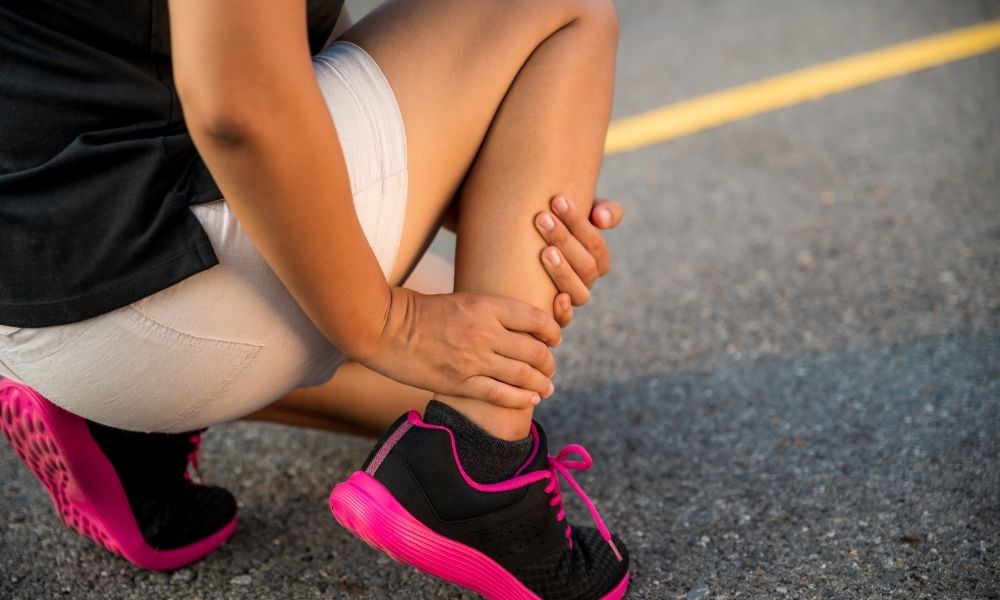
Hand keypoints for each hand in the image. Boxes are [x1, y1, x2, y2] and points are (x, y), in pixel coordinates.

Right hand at [359, 287, 562, 408]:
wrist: (385, 328)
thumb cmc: (420, 311)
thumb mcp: (461, 299)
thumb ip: (489, 312)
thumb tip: (515, 326)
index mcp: (486, 306)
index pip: (535, 318)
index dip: (552, 330)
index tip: (554, 338)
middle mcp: (486, 333)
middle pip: (534, 350)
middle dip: (548, 362)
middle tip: (550, 368)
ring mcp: (474, 360)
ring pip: (523, 375)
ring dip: (541, 383)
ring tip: (547, 388)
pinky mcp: (460, 382)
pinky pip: (500, 395)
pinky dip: (521, 399)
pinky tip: (530, 400)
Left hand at [535, 196, 624, 325]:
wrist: (523, 243)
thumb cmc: (552, 224)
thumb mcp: (578, 213)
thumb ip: (603, 209)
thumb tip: (601, 219)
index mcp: (596, 259)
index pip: (595, 243)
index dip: (579, 222)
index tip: (557, 199)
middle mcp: (586, 281)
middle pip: (586, 265)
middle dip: (565, 239)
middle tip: (542, 217)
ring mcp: (571, 300)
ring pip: (578, 292)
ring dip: (563, 271)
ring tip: (544, 250)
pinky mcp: (553, 316)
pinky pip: (565, 320)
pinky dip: (564, 311)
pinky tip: (556, 297)